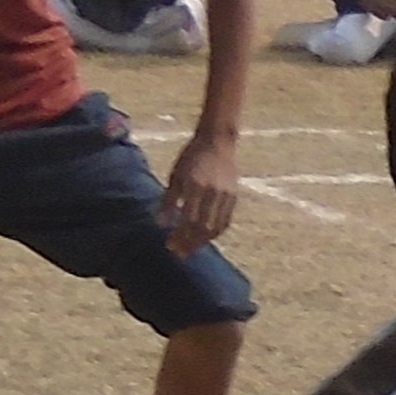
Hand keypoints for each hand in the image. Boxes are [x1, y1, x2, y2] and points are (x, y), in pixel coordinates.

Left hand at [162, 132, 239, 251]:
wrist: (217, 141)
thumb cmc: (191, 156)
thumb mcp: (175, 175)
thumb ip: (169, 200)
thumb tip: (161, 224)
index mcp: (196, 187)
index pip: (188, 220)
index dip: (179, 236)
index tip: (169, 246)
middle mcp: (213, 193)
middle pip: (202, 228)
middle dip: (190, 243)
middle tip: (179, 253)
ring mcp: (225, 196)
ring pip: (216, 227)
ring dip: (202, 241)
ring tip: (191, 248)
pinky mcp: (233, 196)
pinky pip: (225, 221)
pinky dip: (215, 232)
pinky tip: (205, 237)